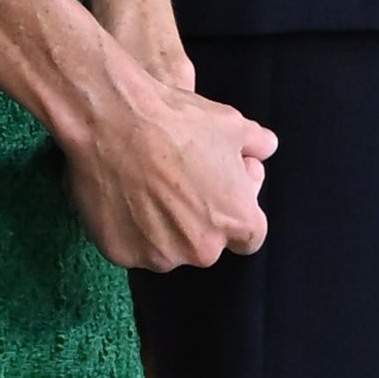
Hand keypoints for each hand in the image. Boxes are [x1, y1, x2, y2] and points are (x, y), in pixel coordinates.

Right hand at [54, 51, 273, 271]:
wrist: (113, 121)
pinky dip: (129, 228)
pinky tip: (123, 195)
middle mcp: (202, 249)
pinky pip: (130, 245)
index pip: (250, 237)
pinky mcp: (120, 253)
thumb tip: (264, 148)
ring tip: (146, 185)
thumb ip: (257, 143)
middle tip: (179, 181)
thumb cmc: (176, 122)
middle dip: (199, 218)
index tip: (221, 187)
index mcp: (237, 221)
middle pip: (206, 243)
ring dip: (163, 226)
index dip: (236, 209)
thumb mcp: (232, 124)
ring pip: (166, 247)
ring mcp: (159, 256)